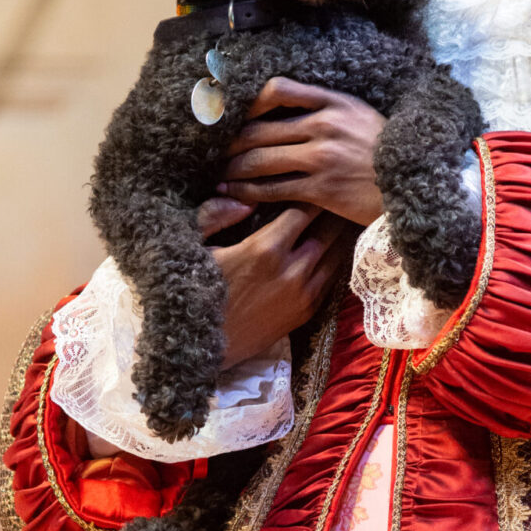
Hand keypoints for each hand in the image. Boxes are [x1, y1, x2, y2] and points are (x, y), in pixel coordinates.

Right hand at [197, 197, 349, 369]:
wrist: (200, 348)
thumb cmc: (192, 292)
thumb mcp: (192, 247)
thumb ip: (215, 214)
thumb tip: (245, 197)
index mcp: (265, 249)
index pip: (302, 210)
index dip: (309, 194)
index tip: (311, 183)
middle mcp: (292, 270)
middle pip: (327, 230)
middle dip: (331, 211)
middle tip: (333, 195)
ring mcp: (303, 294)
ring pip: (336, 255)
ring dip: (338, 235)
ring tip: (339, 217)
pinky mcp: (306, 313)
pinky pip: (331, 278)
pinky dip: (334, 260)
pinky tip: (332, 248)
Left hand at [217, 78, 385, 226]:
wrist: (412, 185)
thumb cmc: (384, 151)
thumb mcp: (359, 115)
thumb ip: (325, 108)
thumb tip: (282, 111)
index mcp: (333, 102)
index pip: (278, 90)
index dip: (249, 103)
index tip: (235, 115)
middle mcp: (324, 125)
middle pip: (259, 129)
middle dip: (230, 144)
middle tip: (213, 153)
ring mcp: (321, 158)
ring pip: (261, 160)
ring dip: (233, 170)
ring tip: (218, 176)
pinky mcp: (321, 189)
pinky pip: (273, 189)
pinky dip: (248, 192)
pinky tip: (235, 195)